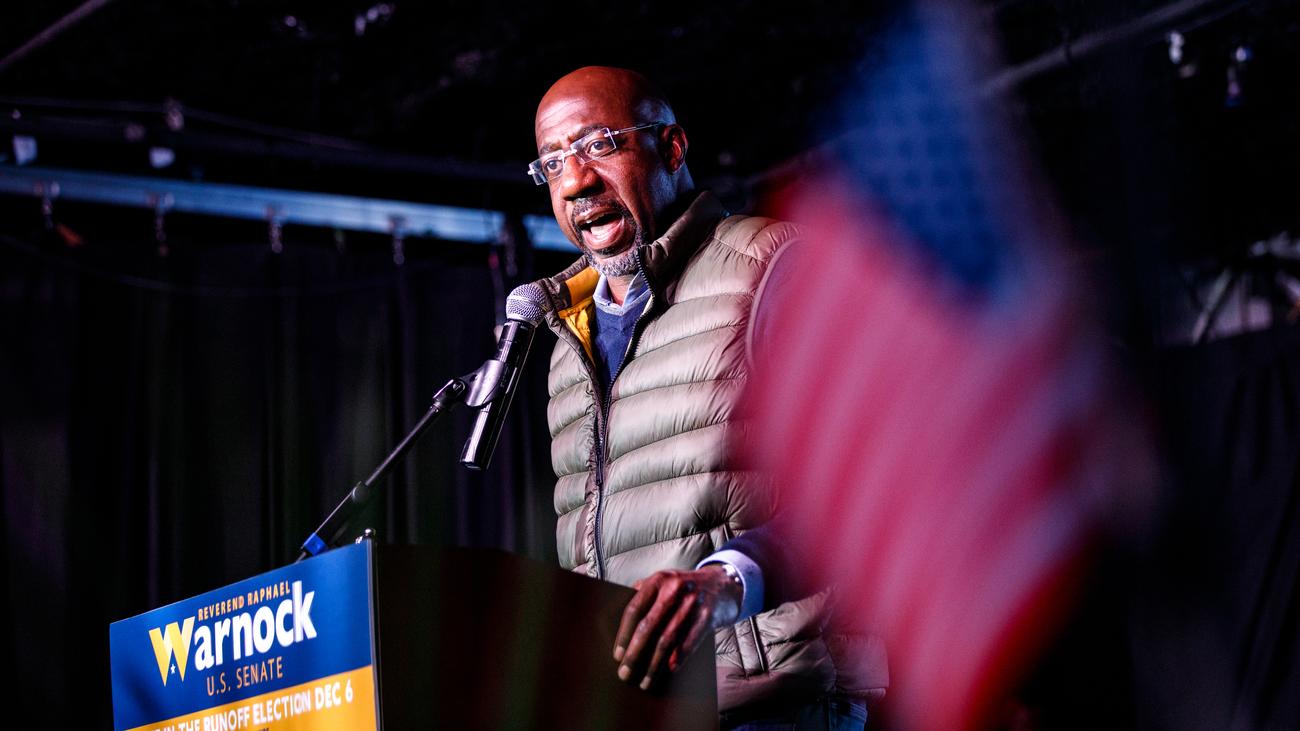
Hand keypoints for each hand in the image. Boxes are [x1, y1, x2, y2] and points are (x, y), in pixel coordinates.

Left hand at [613, 565, 741, 689]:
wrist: (723, 584)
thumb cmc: (685, 589)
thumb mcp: (664, 583)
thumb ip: (644, 595)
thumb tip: (621, 626)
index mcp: (658, 580)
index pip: (634, 609)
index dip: (624, 634)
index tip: (617, 655)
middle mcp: (674, 589)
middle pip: (649, 626)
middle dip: (635, 653)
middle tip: (625, 673)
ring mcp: (692, 602)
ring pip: (668, 638)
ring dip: (655, 663)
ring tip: (646, 680)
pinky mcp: (708, 615)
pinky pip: (690, 641)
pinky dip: (679, 658)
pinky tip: (669, 671)